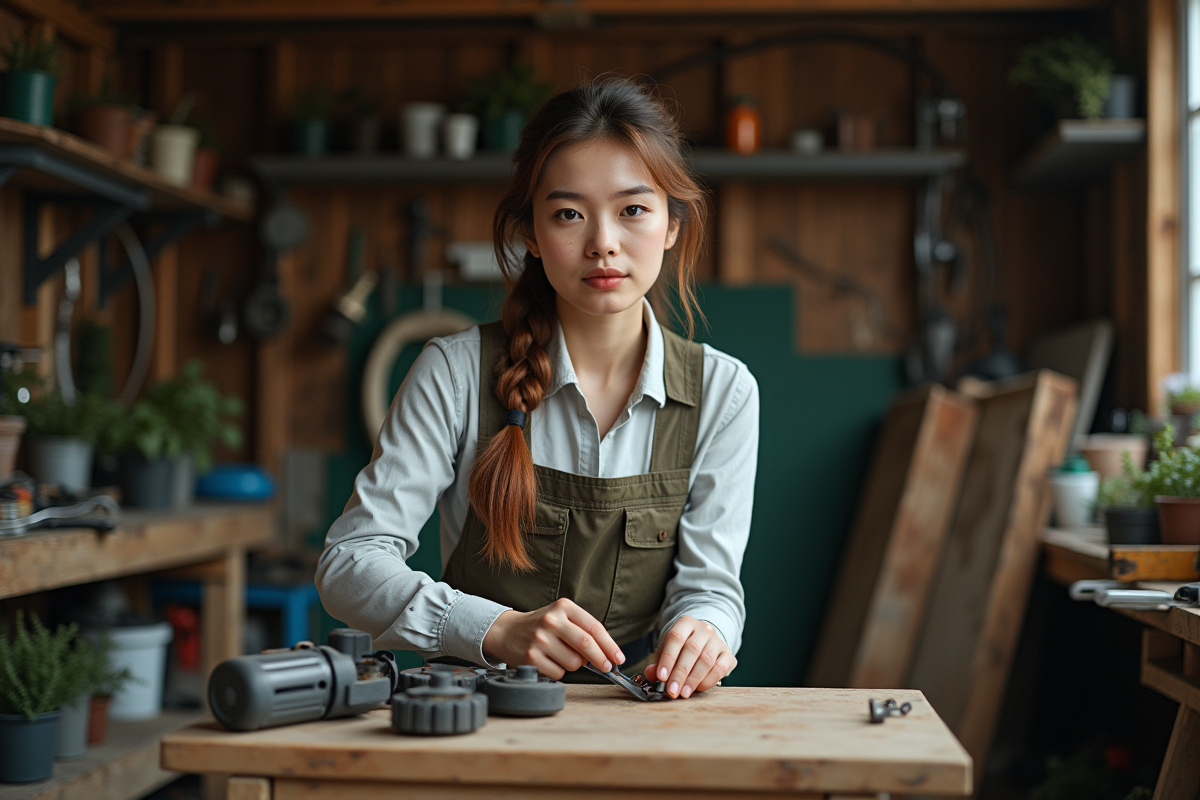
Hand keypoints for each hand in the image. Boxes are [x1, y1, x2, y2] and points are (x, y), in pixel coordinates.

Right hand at [482, 598, 624, 679]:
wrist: (506, 631)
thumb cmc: (541, 625)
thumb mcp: (561, 617)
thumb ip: (582, 630)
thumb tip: (607, 655)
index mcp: (563, 607)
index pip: (594, 627)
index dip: (609, 645)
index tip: (618, 657)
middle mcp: (551, 621)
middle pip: (586, 645)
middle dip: (601, 659)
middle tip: (606, 667)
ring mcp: (540, 640)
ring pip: (574, 662)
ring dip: (574, 665)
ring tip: (561, 655)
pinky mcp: (531, 658)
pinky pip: (558, 673)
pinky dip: (559, 671)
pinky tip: (549, 661)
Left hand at [646, 616, 735, 698]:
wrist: (705, 641)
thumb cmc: (682, 648)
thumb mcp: (668, 649)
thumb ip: (659, 662)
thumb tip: (651, 674)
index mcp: (685, 623)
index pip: (675, 638)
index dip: (667, 658)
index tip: (661, 677)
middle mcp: (703, 629)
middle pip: (691, 650)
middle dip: (680, 673)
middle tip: (671, 691)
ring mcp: (717, 641)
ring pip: (706, 660)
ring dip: (693, 679)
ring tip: (683, 693)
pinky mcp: (728, 654)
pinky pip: (720, 668)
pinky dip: (708, 681)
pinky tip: (698, 689)